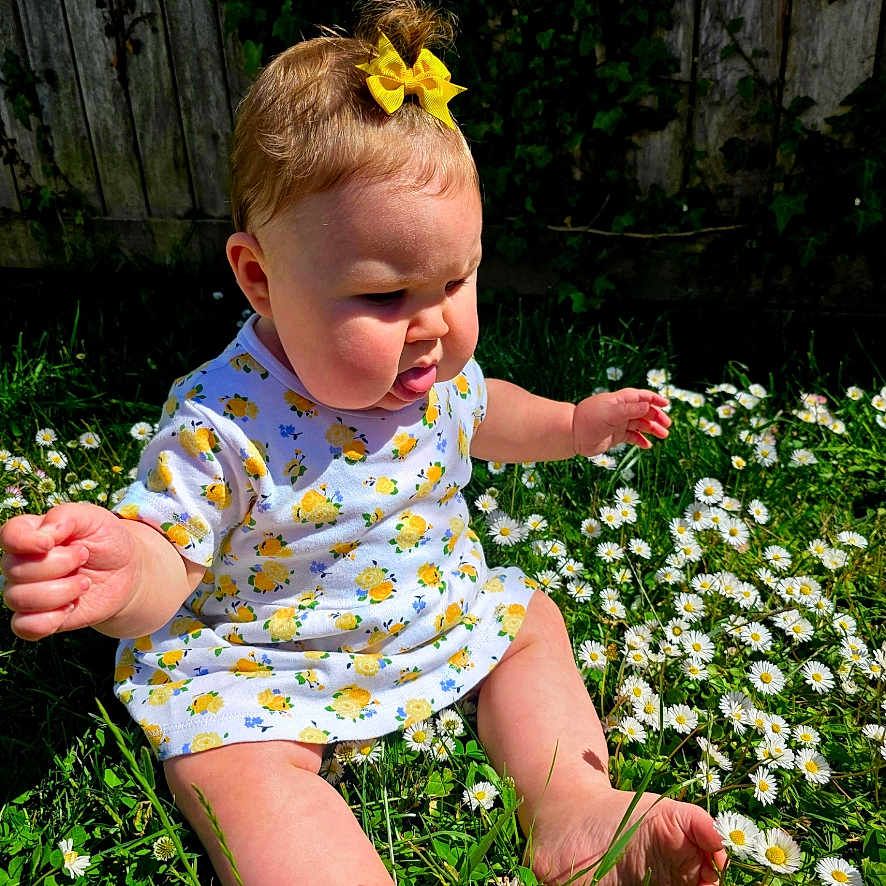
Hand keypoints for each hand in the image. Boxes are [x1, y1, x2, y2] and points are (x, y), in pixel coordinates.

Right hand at [1, 502, 139, 640]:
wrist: (126, 572)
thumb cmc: (107, 540)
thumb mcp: (94, 518)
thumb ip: (66, 516)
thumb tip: (43, 534)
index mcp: (31, 533)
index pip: (9, 535)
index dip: (24, 542)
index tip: (51, 543)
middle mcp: (22, 563)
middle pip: (15, 570)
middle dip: (59, 564)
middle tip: (84, 557)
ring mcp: (27, 591)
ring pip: (18, 598)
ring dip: (60, 591)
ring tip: (85, 583)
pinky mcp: (37, 617)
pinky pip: (24, 626)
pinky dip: (49, 620)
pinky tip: (71, 606)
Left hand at [572, 388, 670, 455]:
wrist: (572, 435)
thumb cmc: (590, 419)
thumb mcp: (612, 412)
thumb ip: (631, 409)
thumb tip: (648, 405)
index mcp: (619, 400)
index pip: (641, 396)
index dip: (654, 399)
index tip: (666, 404)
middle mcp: (620, 410)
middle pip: (643, 411)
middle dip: (656, 416)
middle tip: (667, 424)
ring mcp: (618, 423)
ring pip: (640, 424)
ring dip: (652, 429)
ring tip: (663, 435)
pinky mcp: (615, 436)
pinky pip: (632, 437)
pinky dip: (640, 440)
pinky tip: (648, 445)